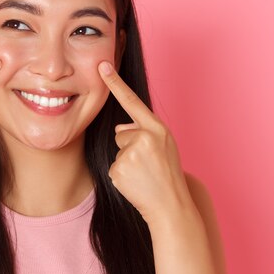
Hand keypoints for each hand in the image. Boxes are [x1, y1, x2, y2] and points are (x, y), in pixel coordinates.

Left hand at [97, 60, 195, 226]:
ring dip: (126, 162)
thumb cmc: (168, 175)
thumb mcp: (163, 147)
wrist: (171, 206)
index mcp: (157, 128)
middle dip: (129, 148)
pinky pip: (113, 166)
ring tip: (144, 175)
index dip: (115, 83)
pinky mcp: (120, 169)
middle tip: (148, 166)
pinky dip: (122, 175)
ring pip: (117, 151)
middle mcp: (145, 137)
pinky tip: (136, 183)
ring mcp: (131, 153)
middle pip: (121, 134)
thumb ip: (143, 133)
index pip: (132, 102)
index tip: (102, 66)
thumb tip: (119, 130)